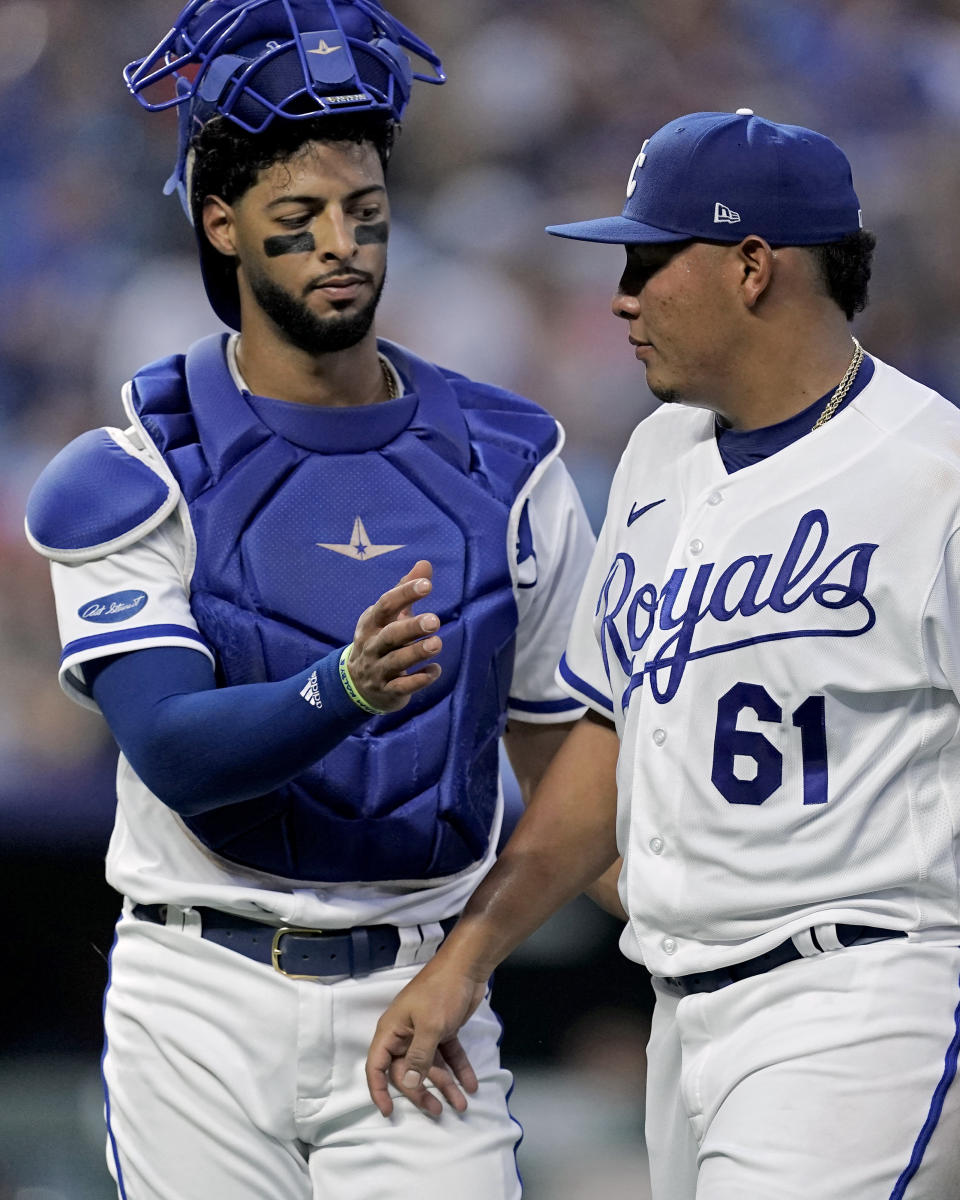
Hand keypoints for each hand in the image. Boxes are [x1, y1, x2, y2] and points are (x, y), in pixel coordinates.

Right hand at [348, 560, 442, 711]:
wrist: (355, 686)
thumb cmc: (379, 642)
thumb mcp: (389, 617)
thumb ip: (406, 591)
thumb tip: (425, 563)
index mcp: (372, 623)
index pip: (386, 605)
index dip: (404, 594)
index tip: (427, 584)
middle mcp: (372, 646)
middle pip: (390, 635)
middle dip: (411, 627)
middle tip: (435, 621)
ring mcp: (377, 670)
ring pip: (396, 661)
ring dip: (417, 652)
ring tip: (437, 643)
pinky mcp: (387, 691)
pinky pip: (402, 686)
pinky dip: (419, 679)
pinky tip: (435, 671)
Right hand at [366, 955, 487, 1117]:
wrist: (467, 967)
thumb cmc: (441, 992)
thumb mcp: (430, 1026)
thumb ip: (419, 1057)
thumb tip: (409, 1085)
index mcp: (392, 1031)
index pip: (377, 1066)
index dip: (379, 1090)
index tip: (389, 1111)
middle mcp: (405, 1034)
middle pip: (407, 1071)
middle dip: (421, 1092)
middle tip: (438, 1110)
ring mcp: (425, 1033)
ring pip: (431, 1066)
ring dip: (445, 1085)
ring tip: (461, 1104)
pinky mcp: (444, 1031)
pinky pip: (448, 1055)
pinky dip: (459, 1069)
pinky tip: (471, 1085)